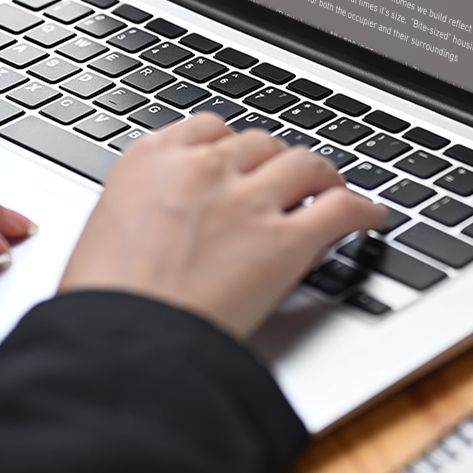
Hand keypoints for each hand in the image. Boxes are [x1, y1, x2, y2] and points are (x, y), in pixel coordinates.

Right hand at [59, 115, 387, 337]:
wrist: (119, 344)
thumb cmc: (102, 304)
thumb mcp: (104, 234)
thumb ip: (142, 211)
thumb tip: (162, 224)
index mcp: (149, 160)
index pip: (206, 128)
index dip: (231, 146)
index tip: (240, 159)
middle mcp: (202, 168)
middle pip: (259, 143)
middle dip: (274, 162)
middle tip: (285, 181)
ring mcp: (248, 201)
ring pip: (304, 164)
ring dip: (320, 177)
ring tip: (330, 189)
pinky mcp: (285, 242)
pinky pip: (340, 209)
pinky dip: (362, 210)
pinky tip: (370, 218)